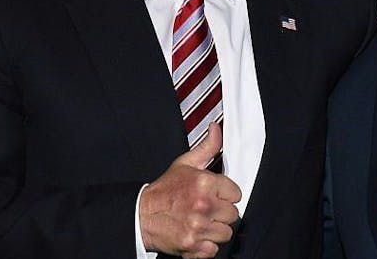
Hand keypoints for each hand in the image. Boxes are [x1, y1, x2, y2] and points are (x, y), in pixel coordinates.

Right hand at [139, 123, 240, 257]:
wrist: (141, 215)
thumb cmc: (164, 190)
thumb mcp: (185, 164)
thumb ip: (207, 147)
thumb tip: (217, 129)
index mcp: (205, 183)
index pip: (236, 193)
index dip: (226, 194)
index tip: (216, 195)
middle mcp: (204, 205)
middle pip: (233, 214)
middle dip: (221, 212)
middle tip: (207, 209)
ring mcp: (199, 226)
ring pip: (226, 233)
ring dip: (216, 229)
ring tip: (202, 222)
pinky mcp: (193, 245)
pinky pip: (214, 249)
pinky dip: (206, 246)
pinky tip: (197, 234)